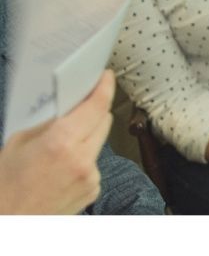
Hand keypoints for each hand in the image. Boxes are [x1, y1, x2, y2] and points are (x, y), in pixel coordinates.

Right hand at [0, 70, 114, 213]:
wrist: (8, 224)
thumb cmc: (5, 187)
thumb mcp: (17, 145)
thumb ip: (46, 123)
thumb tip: (66, 107)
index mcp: (61, 142)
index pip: (96, 105)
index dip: (104, 87)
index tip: (105, 77)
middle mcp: (82, 159)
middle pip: (103, 121)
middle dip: (93, 112)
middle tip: (79, 109)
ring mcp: (91, 176)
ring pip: (99, 143)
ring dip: (86, 138)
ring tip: (59, 149)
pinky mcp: (94, 190)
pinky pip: (94, 164)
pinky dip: (83, 161)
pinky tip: (62, 169)